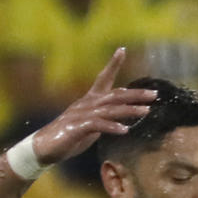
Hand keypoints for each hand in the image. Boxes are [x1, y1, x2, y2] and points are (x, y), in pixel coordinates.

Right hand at [30, 49, 156, 166]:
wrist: (43, 147)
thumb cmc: (67, 137)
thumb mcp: (89, 126)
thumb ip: (102, 120)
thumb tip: (117, 119)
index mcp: (89, 101)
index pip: (102, 78)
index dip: (112, 64)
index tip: (122, 50)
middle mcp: (86, 104)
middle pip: (115, 95)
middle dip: (135, 94)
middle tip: (154, 94)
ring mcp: (81, 115)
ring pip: (110, 109)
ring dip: (129, 110)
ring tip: (146, 111)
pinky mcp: (77, 128)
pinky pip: (98, 125)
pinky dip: (112, 127)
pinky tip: (125, 130)